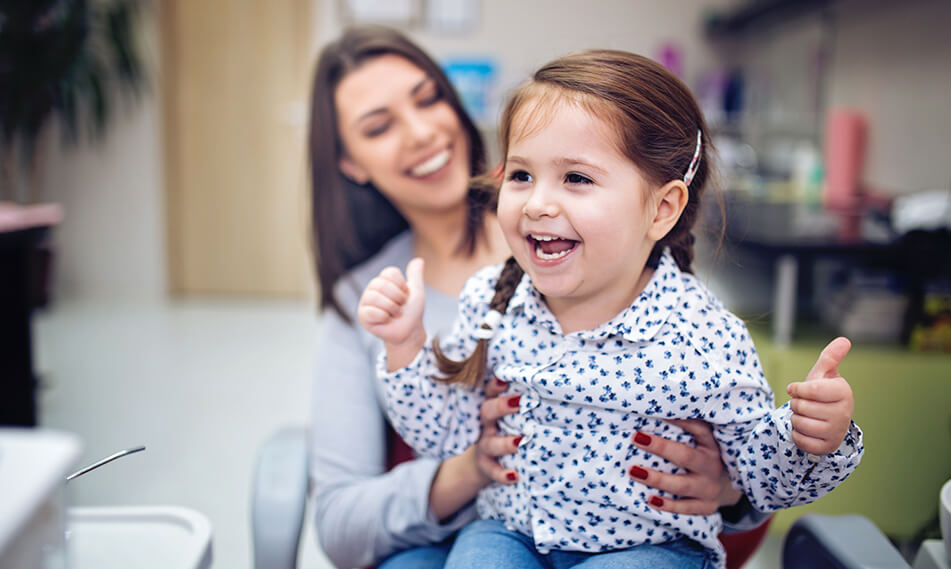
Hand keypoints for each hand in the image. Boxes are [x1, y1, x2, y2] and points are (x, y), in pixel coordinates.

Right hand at [357, 258, 426, 360]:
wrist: (410, 332)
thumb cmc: (411, 312)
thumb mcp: (416, 292)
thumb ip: (415, 276)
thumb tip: (419, 260)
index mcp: (383, 281)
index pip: (389, 273)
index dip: (402, 286)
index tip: (405, 295)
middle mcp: (372, 289)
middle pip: (381, 284)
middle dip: (397, 298)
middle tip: (401, 307)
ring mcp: (366, 302)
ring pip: (374, 296)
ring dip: (391, 308)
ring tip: (395, 314)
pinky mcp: (362, 316)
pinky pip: (370, 311)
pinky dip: (383, 317)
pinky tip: (386, 320)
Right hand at [474, 378, 521, 484]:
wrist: (481, 464)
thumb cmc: (505, 432)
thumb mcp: (509, 418)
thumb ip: (522, 406)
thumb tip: (556, 392)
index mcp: (493, 410)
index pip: (490, 392)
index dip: (495, 385)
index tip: (505, 379)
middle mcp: (486, 425)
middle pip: (487, 411)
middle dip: (501, 406)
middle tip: (519, 402)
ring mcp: (484, 446)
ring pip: (490, 443)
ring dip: (505, 443)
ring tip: (521, 442)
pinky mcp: (486, 466)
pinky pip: (492, 470)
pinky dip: (502, 474)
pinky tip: (514, 476)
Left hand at [630, 419, 740, 514]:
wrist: (729, 487)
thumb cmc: (705, 457)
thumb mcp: (703, 441)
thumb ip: (686, 429)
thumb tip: (650, 413)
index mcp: (711, 444)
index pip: (698, 429)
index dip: (679, 420)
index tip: (654, 412)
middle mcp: (712, 466)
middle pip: (686, 456)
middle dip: (660, 447)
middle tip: (636, 438)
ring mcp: (710, 488)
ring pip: (682, 485)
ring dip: (657, 479)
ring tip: (634, 471)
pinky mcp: (706, 506)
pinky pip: (686, 508)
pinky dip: (668, 505)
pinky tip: (650, 499)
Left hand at [786, 336, 853, 455]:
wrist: (827, 420)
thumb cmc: (822, 393)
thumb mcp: (823, 374)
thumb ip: (830, 357)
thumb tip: (844, 340)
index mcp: (843, 392)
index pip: (810, 390)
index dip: (797, 389)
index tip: (796, 389)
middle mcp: (844, 413)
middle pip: (801, 407)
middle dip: (796, 404)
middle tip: (804, 404)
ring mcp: (836, 432)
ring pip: (798, 423)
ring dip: (795, 419)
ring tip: (806, 416)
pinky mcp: (826, 447)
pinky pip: (799, 440)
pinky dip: (797, 435)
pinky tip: (807, 430)